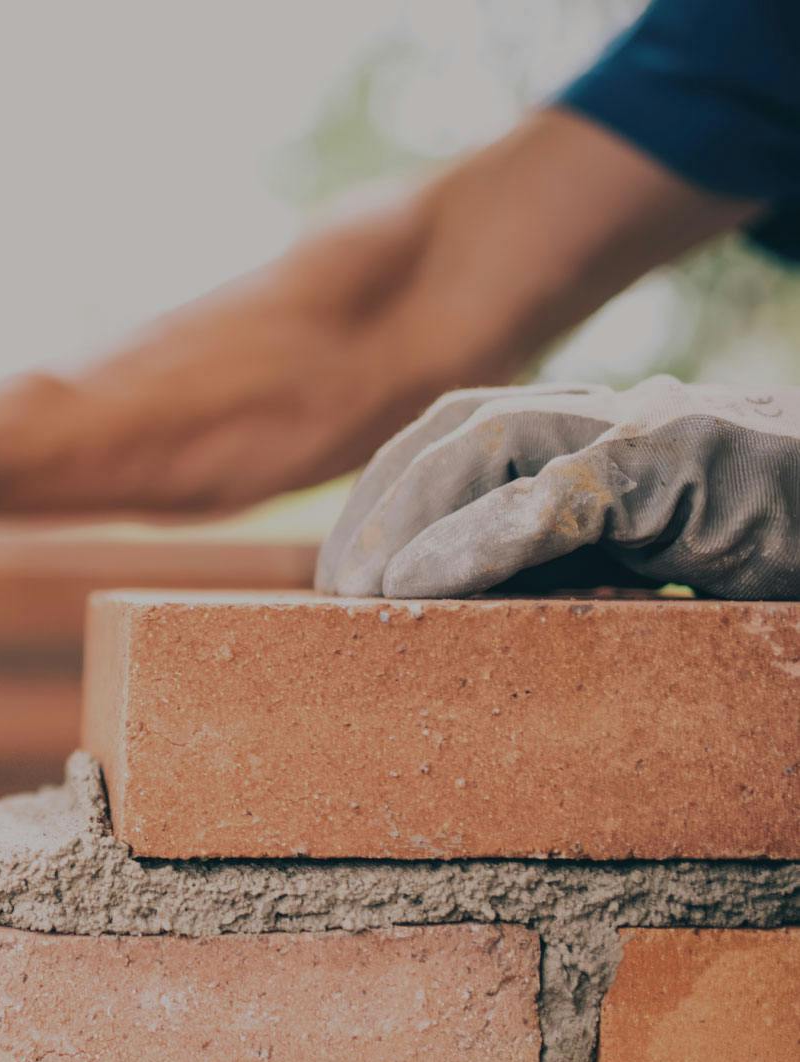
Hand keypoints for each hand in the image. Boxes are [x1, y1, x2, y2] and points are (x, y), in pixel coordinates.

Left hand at [316, 376, 799, 598]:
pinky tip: (422, 585)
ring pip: (492, 441)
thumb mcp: (645, 568)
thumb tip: (446, 614)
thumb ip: (562, 570)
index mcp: (596, 437)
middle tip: (333, 593)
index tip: (340, 575)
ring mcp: (655, 432)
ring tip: (364, 595)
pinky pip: (565, 495)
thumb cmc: (772, 555)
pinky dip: (479, 540)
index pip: (459, 434)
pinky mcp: (696, 463)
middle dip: (378, 503)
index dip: (385, 495)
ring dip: (408, 518)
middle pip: (457, 425)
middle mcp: (615, 419)